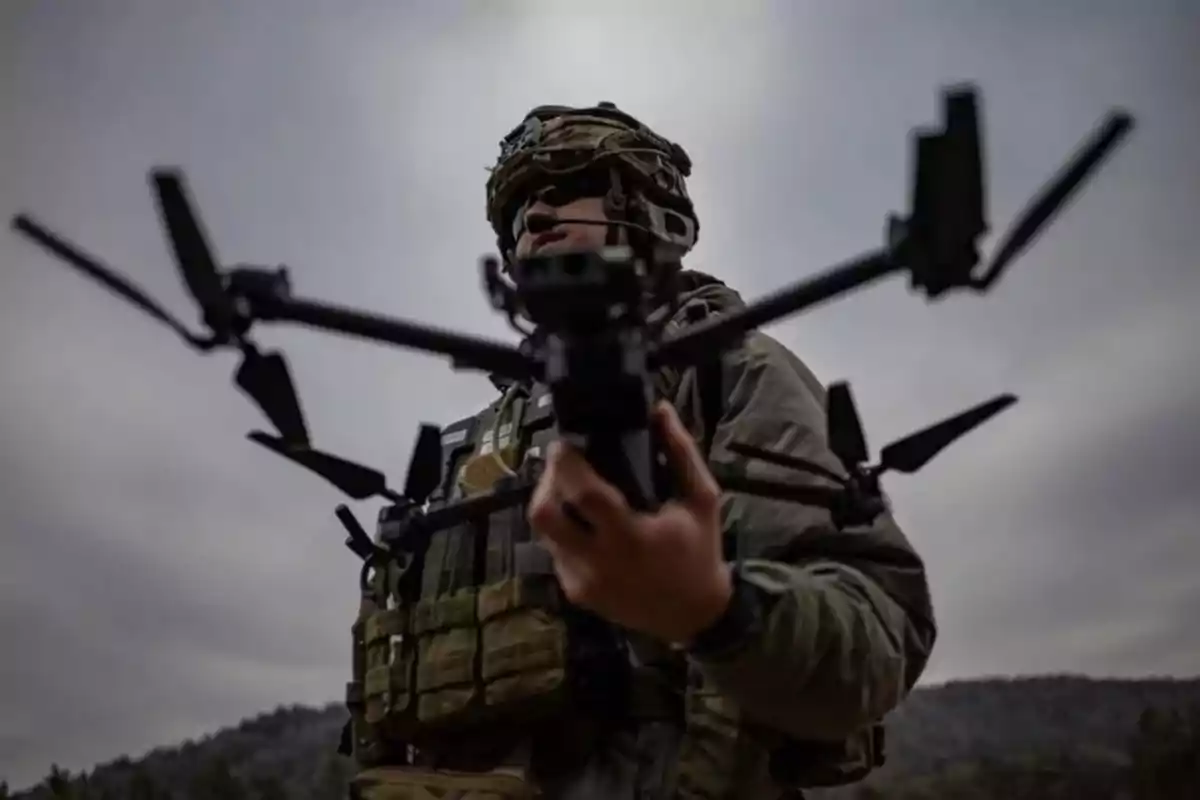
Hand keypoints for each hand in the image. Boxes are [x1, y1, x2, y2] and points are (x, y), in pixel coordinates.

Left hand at [526, 401, 732, 643]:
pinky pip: (555, 549)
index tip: (568, 441)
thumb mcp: (702, 499)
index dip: (566, 462)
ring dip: (552, 502)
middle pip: (543, 514)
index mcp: (632, 537)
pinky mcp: (574, 592)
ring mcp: (581, 581)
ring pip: (542, 531)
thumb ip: (680, 452)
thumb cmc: (700, 552)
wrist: (693, 616)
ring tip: (573, 487)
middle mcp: (599, 562)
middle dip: (547, 479)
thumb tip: (659, 409)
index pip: (582, 495)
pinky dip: (564, 529)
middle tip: (565, 462)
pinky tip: (586, 522)